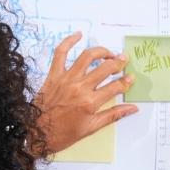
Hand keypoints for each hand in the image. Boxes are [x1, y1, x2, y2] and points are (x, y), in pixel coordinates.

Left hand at [32, 32, 137, 155]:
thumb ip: (113, 115)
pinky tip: (78, 35)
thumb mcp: (91, 128)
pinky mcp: (53, 75)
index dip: (126, 81)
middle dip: (118, 63)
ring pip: (87, 57)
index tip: (131, 78)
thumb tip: (132, 108)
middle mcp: (80, 88)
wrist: (36, 133)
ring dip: (101, 51)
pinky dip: (69, 41)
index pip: (115, 87)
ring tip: (108, 53)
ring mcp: (66, 79)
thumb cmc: (63, 134)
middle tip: (123, 61)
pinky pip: (60, 53)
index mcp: (90, 103)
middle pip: (105, 68)